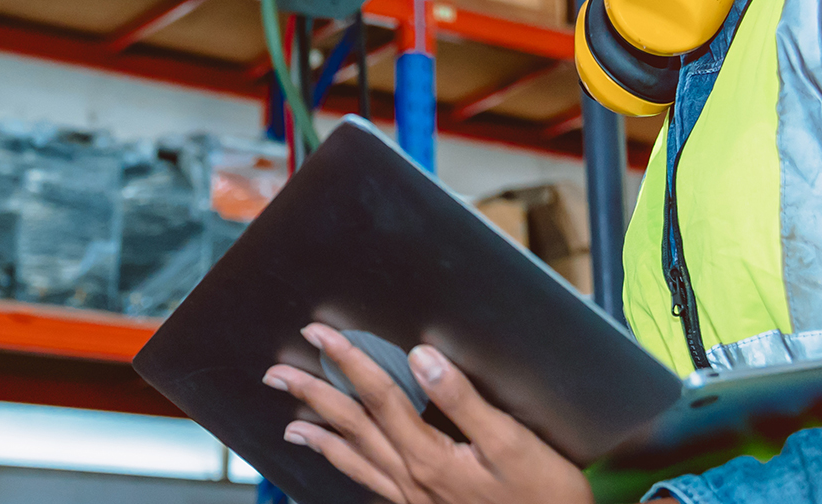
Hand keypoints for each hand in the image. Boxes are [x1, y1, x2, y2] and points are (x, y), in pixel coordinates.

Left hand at [265, 323, 593, 503]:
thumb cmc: (543, 495)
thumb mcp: (512, 443)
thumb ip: (463, 399)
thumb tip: (423, 356)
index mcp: (430, 456)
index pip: (379, 395)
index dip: (347, 361)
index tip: (319, 334)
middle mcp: (412, 477)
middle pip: (352, 426)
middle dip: (313, 395)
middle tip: (277, 372)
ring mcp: (413, 497)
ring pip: (354, 460)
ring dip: (320, 436)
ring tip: (291, 424)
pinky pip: (369, 483)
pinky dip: (346, 467)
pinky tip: (339, 462)